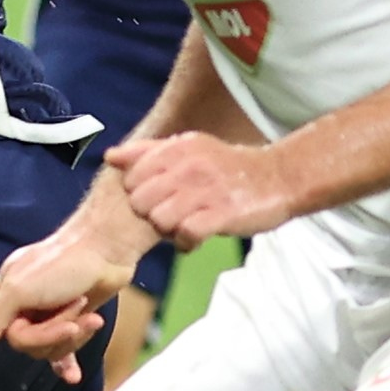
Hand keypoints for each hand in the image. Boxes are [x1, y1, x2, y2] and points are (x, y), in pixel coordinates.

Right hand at [0, 219, 143, 383]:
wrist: (107, 249)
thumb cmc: (62, 263)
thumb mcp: (19, 289)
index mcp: (5, 296)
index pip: (11, 337)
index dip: (38, 334)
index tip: (60, 319)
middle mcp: (23, 306)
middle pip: (33, 345)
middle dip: (59, 332)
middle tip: (78, 307)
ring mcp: (47, 313)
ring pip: (52, 348)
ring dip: (76, 334)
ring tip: (90, 314)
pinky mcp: (71, 318)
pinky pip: (63, 351)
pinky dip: (67, 363)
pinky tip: (72, 376)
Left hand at [110, 133, 298, 248]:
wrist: (279, 177)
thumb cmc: (230, 167)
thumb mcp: (191, 148)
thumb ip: (148, 151)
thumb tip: (110, 155)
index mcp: (179, 148)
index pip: (132, 176)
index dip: (139, 193)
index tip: (158, 197)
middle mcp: (189, 166)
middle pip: (141, 202)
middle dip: (150, 214)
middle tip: (171, 215)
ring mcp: (206, 190)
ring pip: (159, 220)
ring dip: (169, 230)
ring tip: (185, 225)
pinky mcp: (221, 214)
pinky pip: (185, 235)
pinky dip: (187, 242)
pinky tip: (197, 237)